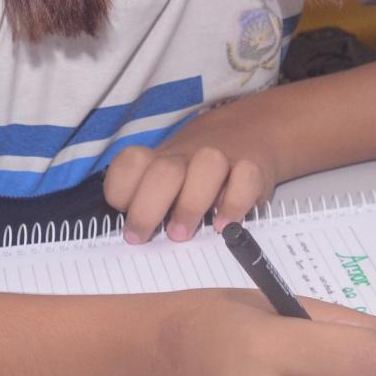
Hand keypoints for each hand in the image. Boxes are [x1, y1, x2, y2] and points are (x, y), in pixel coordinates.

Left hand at [103, 126, 276, 242]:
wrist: (245, 134)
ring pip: (208, 163)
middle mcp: (186, 156)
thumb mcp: (168, 187)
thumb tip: (138, 242)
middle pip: (165, 170)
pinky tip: (224, 225)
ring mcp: (221, 157)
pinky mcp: (253, 166)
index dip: (122, 193)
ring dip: (192, 203)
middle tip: (148, 238)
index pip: (130, 163)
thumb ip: (153, 208)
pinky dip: (235, 203)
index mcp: (158, 160)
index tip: (129, 228)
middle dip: (151, 207)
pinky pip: (247, 176)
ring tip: (183, 234)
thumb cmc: (195, 178)